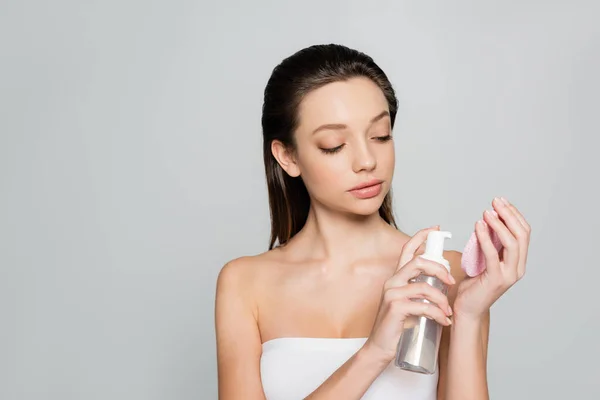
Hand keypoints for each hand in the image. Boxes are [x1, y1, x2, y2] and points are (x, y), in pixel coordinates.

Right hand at [363, 226, 454, 361]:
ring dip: (442, 300)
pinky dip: (438, 314)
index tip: (436, 228)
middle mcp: (392, 282)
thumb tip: (442, 283)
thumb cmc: (396, 326)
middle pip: (419, 262)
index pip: (407, 250)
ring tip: (448, 312)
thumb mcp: (408, 303)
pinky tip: (444, 321)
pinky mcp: (396, 308)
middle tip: (452, 282)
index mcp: (396, 278)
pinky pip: (423, 306)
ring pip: (425, 286)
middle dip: (440, 269)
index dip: (421, 236)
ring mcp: (392, 294)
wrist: (380, 348)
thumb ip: (420, 291)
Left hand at [454, 197, 530, 320]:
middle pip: (522, 235)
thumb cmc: (473, 284)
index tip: (501, 202)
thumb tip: (486, 221)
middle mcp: (517, 268)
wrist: (467, 308)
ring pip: (512, 243)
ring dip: (499, 224)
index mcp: (517, 262)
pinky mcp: (495, 279)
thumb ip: (488, 244)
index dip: (514, 215)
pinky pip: (492, 254)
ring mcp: (509, 274)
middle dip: (509, 215)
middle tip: (496, 201)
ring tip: (487, 212)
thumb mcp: (483, 259)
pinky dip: (486, 237)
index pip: (524, 233)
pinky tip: (479, 226)